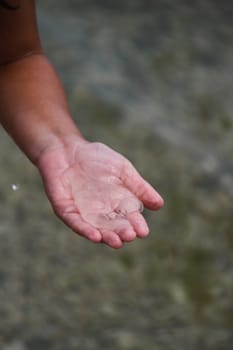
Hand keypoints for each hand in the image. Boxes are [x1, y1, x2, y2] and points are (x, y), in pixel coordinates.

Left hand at [38, 139, 163, 248]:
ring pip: (97, 229)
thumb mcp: (123, 169)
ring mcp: (83, 212)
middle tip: (130, 236)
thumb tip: (159, 204)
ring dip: (106, 236)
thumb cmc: (96, 158)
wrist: (67, 147)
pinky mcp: (66, 210)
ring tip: (116, 242)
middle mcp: (102, 212)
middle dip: (122, 232)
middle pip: (114, 226)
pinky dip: (85, 229)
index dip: (136, 225)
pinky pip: (75, 222)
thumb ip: (139, 187)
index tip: (143, 232)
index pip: (129, 217)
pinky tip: (95, 236)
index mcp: (118, 202)